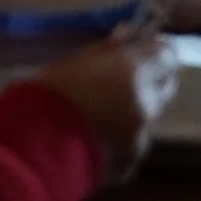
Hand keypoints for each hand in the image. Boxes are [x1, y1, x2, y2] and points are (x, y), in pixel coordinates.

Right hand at [36, 34, 177, 185]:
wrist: (33, 151)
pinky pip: (133, 145)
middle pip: (164, 88)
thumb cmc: (48, 96)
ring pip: (148, 119)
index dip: (157, 52)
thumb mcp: (75, 62)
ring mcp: (141, 138)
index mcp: (133, 71)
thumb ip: (108, 50)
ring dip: (133, 114)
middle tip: (124, 82)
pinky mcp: (132, 165)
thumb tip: (126, 36)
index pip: (167, 56)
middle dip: (150, 82)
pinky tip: (95, 141)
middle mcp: (146, 103)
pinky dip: (121, 140)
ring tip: (101, 117)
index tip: (145, 50)